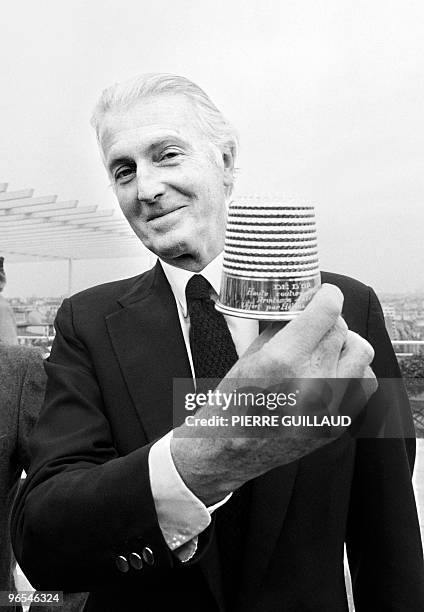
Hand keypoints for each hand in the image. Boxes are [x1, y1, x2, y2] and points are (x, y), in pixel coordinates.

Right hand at [171, 284, 376, 503]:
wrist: (229, 448)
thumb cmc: (234, 399)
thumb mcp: (251, 353)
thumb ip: (283, 326)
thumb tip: (306, 304)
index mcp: (284, 360)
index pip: (328, 310)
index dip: (327, 295)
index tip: (323, 294)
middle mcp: (312, 382)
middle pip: (341, 329)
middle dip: (327, 321)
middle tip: (313, 324)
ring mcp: (329, 407)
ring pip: (361, 352)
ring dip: (345, 344)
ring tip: (325, 349)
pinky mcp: (338, 423)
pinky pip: (363, 383)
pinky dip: (352, 371)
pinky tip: (332, 372)